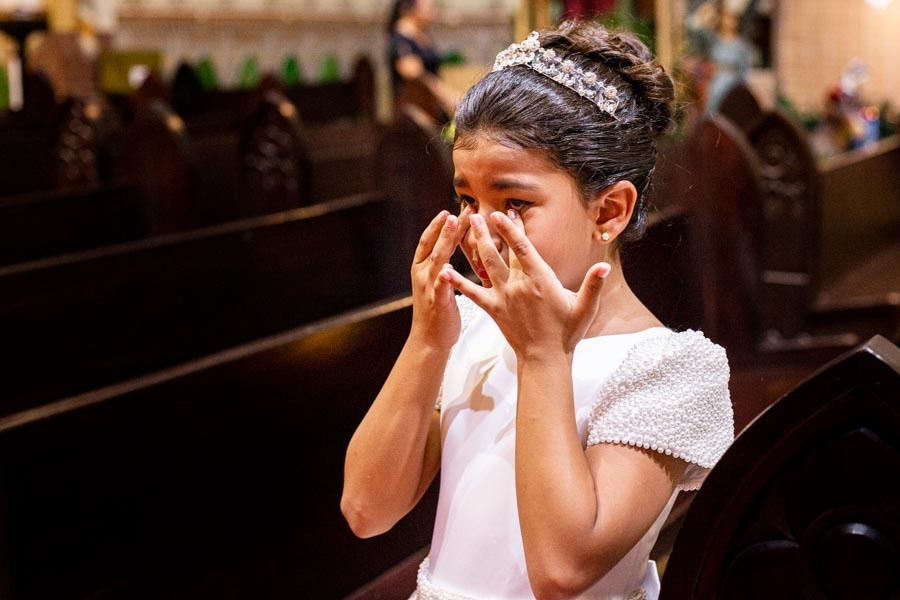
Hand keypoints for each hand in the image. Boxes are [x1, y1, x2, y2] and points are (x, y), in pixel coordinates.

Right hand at [410, 211, 467, 349]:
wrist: (428, 339)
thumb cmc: (438, 311)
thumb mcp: (437, 283)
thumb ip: (442, 265)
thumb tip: (451, 248)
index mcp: (421, 269)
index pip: (427, 241)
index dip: (437, 225)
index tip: (448, 210)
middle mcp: (422, 275)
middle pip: (433, 245)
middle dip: (446, 226)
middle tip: (458, 210)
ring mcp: (428, 288)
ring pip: (437, 259)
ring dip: (445, 240)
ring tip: (453, 224)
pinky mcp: (438, 302)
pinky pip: (440, 287)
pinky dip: (443, 277)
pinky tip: (447, 268)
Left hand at [440, 211, 608, 358]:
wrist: (545, 358)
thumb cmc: (567, 332)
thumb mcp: (585, 308)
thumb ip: (594, 285)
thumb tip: (605, 266)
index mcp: (540, 280)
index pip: (524, 248)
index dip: (513, 229)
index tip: (505, 212)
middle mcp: (519, 285)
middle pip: (501, 252)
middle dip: (490, 231)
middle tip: (478, 212)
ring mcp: (503, 297)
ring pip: (486, 265)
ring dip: (476, 245)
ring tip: (468, 227)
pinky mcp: (493, 309)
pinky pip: (472, 293)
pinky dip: (458, 282)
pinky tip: (445, 270)